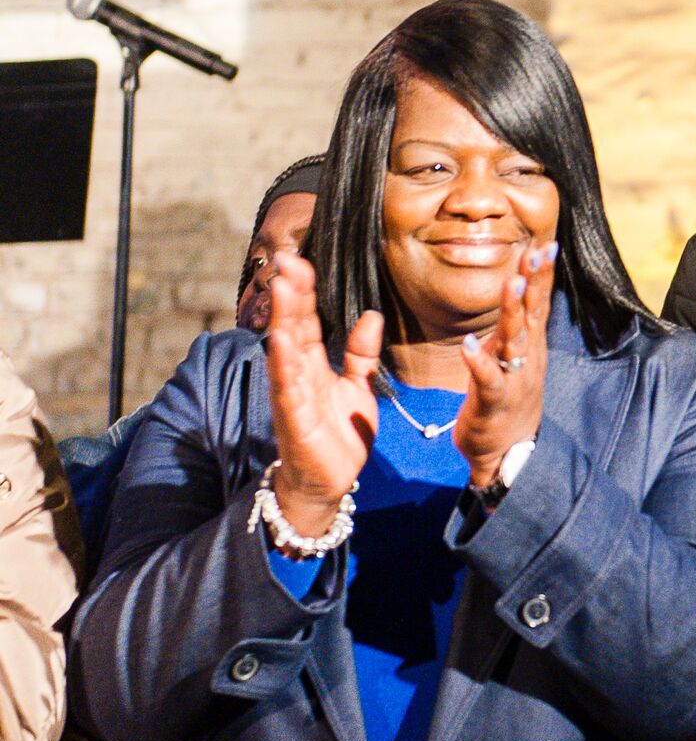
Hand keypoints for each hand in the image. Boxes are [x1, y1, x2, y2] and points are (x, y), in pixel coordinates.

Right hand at [266, 252, 380, 535]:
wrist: (330, 480)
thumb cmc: (340, 432)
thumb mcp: (359, 386)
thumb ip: (361, 353)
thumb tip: (371, 315)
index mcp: (313, 365)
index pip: (307, 321)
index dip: (305, 291)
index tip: (301, 260)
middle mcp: (298, 374)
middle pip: (293, 328)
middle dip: (290, 295)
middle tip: (287, 260)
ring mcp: (292, 396)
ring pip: (286, 352)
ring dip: (284, 321)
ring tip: (284, 290)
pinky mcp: (295, 419)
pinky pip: (288, 388)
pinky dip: (284, 365)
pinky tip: (280, 341)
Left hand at [454, 241, 554, 490]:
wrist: (509, 454)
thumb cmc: (508, 402)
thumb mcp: (515, 358)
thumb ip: (515, 327)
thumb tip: (517, 290)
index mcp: (530, 346)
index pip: (539, 303)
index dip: (543, 274)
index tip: (546, 243)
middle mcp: (527, 358)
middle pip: (533, 314)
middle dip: (535, 282)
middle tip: (537, 251)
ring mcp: (514, 379)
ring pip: (514, 340)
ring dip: (512, 312)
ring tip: (510, 285)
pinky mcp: (494, 401)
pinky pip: (487, 379)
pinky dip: (479, 361)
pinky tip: (469, 344)